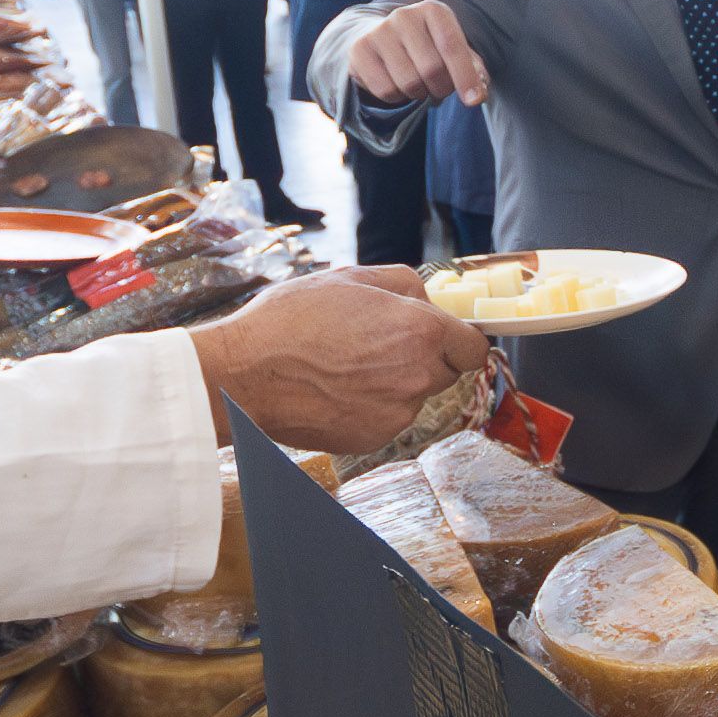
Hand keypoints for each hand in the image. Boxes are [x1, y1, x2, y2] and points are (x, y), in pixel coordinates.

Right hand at [188, 265, 487, 451]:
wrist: (243, 375)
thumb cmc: (290, 320)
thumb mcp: (350, 277)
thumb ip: (403, 284)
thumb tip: (428, 298)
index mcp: (420, 331)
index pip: (474, 347)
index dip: (458, 339)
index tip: (442, 336)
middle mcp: (417, 377)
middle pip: (445, 372)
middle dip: (424, 358)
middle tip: (378, 344)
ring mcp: (396, 413)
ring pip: (413, 397)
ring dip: (393, 383)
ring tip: (344, 366)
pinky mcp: (373, 439)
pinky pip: (386, 419)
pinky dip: (369, 407)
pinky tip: (333, 390)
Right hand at [345, 0, 489, 108]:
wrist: (378, 36)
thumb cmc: (426, 46)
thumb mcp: (451, 49)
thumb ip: (472, 69)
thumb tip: (478, 94)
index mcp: (433, 10)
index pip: (452, 46)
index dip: (465, 77)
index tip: (474, 101)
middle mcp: (404, 15)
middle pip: (432, 70)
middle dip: (441, 89)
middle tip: (439, 88)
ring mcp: (379, 31)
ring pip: (409, 84)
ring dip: (419, 94)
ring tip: (417, 84)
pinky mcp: (359, 50)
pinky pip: (386, 91)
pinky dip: (397, 98)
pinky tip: (396, 84)